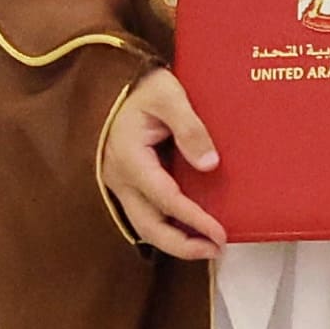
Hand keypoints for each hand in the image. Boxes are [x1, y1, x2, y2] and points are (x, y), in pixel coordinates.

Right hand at [98, 69, 229, 260]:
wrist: (108, 79)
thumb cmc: (139, 85)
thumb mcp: (168, 96)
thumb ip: (190, 128)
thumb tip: (210, 165)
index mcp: (129, 158)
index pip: (166, 200)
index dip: (195, 220)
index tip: (221, 234)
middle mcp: (119, 177)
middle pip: (148, 226)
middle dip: (182, 245)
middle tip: (216, 249)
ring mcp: (117, 181)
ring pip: (142, 225)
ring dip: (173, 241)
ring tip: (204, 246)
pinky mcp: (123, 181)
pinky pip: (142, 213)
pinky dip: (164, 227)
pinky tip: (186, 227)